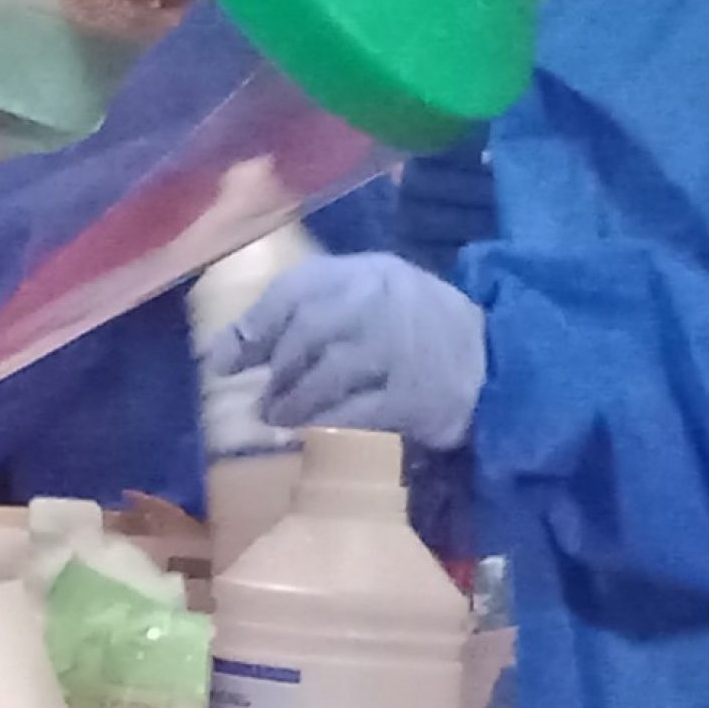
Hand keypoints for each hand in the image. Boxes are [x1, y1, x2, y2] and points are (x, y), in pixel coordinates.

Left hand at [207, 253, 486, 450]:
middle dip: (277, 374)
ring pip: (326, 377)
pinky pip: (355, 416)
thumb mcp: (360, 298)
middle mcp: (379, 300)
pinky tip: (316, 435)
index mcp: (361, 272)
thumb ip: (295, 314)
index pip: (293, 290)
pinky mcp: (414, 395)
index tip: (224, 366)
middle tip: (263, 403)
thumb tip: (218, 356)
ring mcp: (399, 347)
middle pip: (306, 334)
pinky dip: (326, 428)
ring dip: (293, 406)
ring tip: (282, 420)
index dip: (252, 330)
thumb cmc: (407, 326)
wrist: (490, 356)